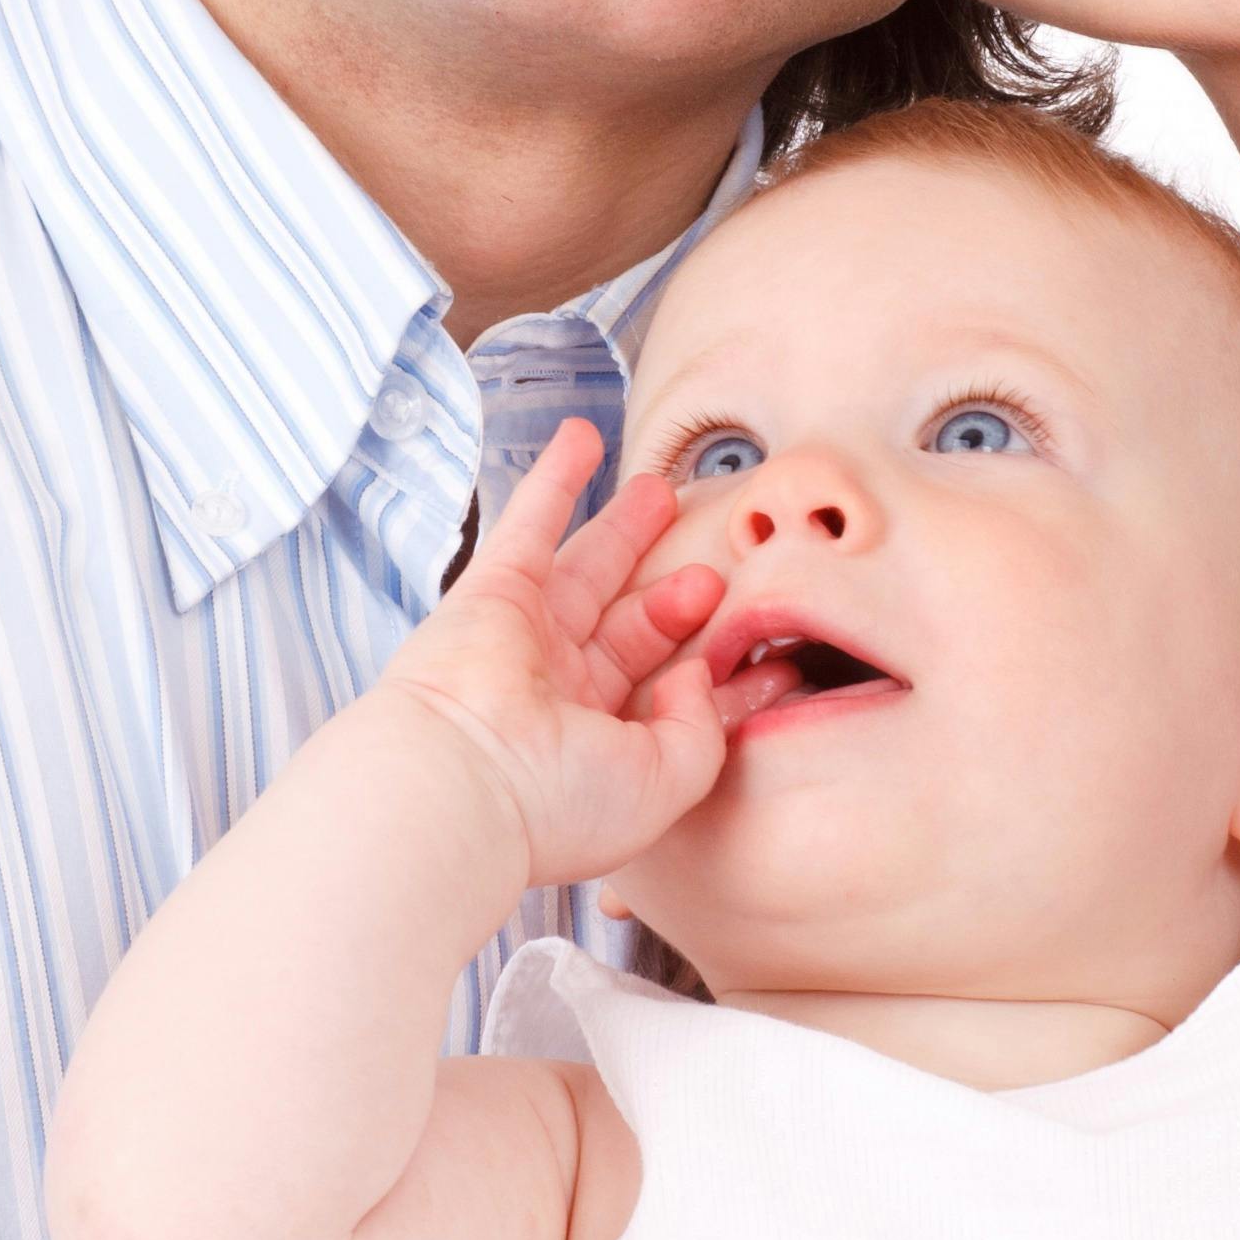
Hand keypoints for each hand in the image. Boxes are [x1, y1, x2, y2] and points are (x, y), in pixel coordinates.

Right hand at [378, 417, 772, 889]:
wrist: (460, 787)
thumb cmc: (558, 802)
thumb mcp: (665, 782)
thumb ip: (701, 730)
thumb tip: (697, 674)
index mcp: (601, 748)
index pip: (671, 700)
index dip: (722, 678)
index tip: (779, 659)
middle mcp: (562, 695)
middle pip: (632, 629)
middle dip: (674, 597)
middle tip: (716, 570)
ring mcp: (526, 640)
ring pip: (586, 569)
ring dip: (622, 528)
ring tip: (662, 490)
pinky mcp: (493, 593)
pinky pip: (531, 523)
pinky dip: (554, 478)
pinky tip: (581, 436)